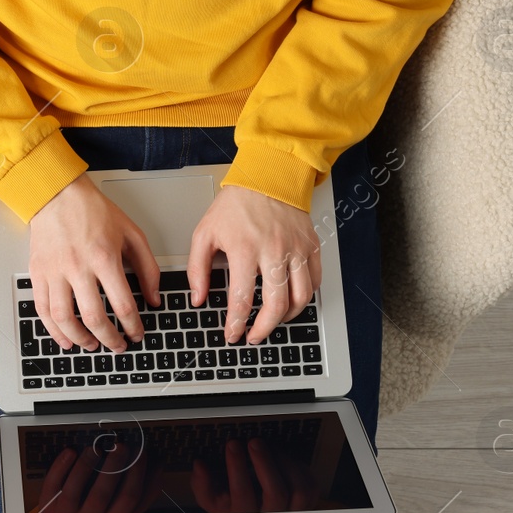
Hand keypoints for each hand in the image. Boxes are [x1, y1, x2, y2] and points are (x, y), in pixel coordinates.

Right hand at [28, 174, 162, 351]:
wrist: (57, 195)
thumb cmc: (93, 211)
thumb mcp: (131, 234)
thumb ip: (147, 268)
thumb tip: (154, 297)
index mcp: (105, 258)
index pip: (123, 305)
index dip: (133, 326)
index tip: (136, 334)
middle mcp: (78, 267)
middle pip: (94, 317)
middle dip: (109, 339)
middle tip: (117, 346)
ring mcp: (55, 272)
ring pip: (65, 318)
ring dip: (80, 339)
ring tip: (91, 345)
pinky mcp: (38, 274)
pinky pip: (43, 310)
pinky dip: (53, 330)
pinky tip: (65, 338)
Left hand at [28, 436, 162, 512]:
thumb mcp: (118, 512)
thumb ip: (137, 496)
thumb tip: (158, 469)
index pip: (128, 500)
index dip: (139, 475)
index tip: (144, 454)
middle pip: (102, 493)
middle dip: (114, 467)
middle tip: (122, 445)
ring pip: (74, 489)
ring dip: (85, 465)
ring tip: (96, 447)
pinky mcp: (48, 504)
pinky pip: (52, 485)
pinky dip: (60, 467)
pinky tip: (70, 451)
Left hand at [187, 185, 320, 346]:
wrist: (268, 175)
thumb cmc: (236, 204)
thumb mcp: (204, 232)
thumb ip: (197, 269)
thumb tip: (197, 297)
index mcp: (245, 249)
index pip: (242, 299)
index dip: (236, 323)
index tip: (232, 334)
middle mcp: (274, 251)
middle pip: (276, 305)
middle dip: (263, 329)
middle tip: (253, 336)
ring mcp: (296, 249)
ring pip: (301, 297)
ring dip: (287, 318)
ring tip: (273, 323)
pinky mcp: (311, 246)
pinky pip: (315, 281)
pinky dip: (305, 297)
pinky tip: (292, 301)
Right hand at [192, 438, 316, 512]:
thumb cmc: (235, 509)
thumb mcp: (213, 502)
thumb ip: (202, 485)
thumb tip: (199, 465)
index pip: (242, 495)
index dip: (237, 468)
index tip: (232, 444)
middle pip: (276, 493)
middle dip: (264, 463)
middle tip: (254, 441)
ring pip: (297, 490)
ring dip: (284, 463)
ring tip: (270, 447)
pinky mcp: (306, 505)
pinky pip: (309, 486)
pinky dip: (298, 468)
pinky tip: (283, 457)